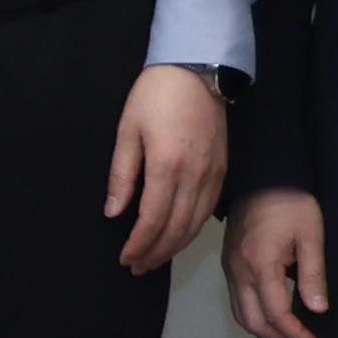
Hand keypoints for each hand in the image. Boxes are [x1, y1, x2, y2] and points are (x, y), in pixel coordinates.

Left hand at [108, 67, 230, 273]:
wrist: (197, 69)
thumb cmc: (154, 95)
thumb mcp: (127, 130)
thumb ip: (122, 175)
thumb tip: (114, 212)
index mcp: (168, 166)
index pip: (153, 219)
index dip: (139, 244)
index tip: (125, 258)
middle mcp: (195, 175)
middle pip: (177, 228)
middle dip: (156, 252)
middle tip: (137, 267)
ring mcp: (213, 174)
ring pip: (196, 223)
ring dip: (175, 246)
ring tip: (154, 259)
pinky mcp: (223, 170)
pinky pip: (208, 210)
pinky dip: (192, 229)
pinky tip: (178, 236)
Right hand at [228, 189, 329, 337]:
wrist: (262, 174)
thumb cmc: (291, 201)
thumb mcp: (311, 235)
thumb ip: (313, 274)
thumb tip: (317, 310)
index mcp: (260, 265)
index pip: (276, 314)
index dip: (296, 335)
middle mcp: (239, 271)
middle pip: (253, 322)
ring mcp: (229, 268)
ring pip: (240, 314)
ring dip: (264, 331)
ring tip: (290, 334)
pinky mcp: (228, 263)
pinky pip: (236, 301)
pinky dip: (254, 316)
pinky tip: (273, 314)